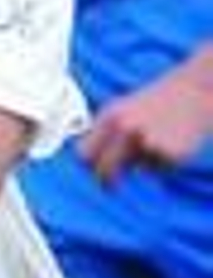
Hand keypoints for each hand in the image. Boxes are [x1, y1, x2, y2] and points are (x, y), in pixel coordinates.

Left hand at [80, 68, 212, 186]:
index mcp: (110, 116)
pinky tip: (173, 141)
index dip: (88, 165)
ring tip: (159, 139)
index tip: (93, 171)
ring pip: (139, 168)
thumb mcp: (121, 109)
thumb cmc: (154, 102)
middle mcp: (126, 129)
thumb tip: (85, 161)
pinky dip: (164, 161)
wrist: (193, 91)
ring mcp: (148, 142)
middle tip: (109, 187)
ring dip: (146, 162)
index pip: (84, 153)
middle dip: (106, 183)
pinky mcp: (170, 154)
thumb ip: (103, 133)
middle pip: (105, 171)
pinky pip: (160, 168)